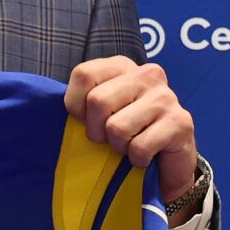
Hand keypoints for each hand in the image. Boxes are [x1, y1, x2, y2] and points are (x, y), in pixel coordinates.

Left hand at [63, 56, 199, 219]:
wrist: (167, 163)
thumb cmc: (127, 134)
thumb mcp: (100, 113)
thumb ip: (81, 102)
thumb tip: (48, 104)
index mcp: (122, 66)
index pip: (83, 74)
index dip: (76, 105)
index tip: (86, 121)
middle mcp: (147, 74)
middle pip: (98, 101)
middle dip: (97, 131)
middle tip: (110, 139)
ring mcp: (166, 97)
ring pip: (117, 127)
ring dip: (119, 147)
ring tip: (130, 145)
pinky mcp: (181, 123)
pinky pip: (139, 147)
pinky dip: (137, 160)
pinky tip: (146, 155)